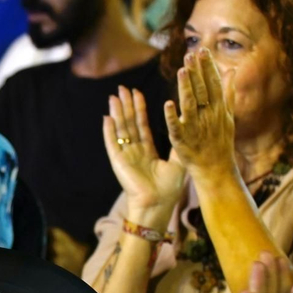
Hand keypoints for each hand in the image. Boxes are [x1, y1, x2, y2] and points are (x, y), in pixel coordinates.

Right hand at [102, 85, 184, 225]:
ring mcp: (125, 157)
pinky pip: (112, 143)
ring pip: (120, 130)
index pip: (141, 126)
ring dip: (117, 113)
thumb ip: (179, 143)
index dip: (139, 110)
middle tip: (123, 88)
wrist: (158, 204)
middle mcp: (134, 152)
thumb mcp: (178, 161)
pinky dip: (108, 131)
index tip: (137, 93)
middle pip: (128, 124)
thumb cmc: (169, 189)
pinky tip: (107, 117)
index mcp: (147, 152)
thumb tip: (186, 125)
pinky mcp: (118, 162)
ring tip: (114, 96)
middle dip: (126, 106)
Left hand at [164, 49, 236, 175]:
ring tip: (182, 70)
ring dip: (186, 88)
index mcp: (219, 109)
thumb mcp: (228, 116)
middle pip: (202, 91)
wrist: (216, 171)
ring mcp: (196, 128)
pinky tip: (168, 104)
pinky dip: (173, 117)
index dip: (208, 67)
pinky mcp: (183, 141)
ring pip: (190, 105)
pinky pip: (177, 127)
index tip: (202, 50)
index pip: (213, 84)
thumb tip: (232, 71)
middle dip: (197, 72)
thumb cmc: (221, 142)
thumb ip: (228, 93)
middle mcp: (209, 116)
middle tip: (190, 53)